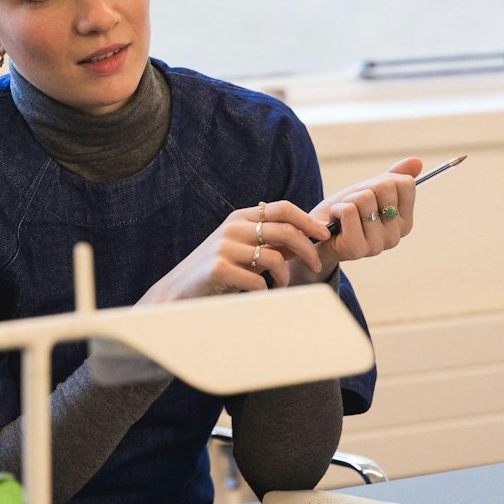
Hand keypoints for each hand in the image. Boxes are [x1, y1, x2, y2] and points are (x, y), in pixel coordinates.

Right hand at [139, 200, 332, 303]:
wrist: (178, 292)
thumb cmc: (215, 272)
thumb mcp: (240, 248)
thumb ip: (267, 241)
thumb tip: (306, 238)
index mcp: (240, 218)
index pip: (283, 208)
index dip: (308, 220)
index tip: (324, 234)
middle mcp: (232, 227)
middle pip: (285, 231)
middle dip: (308, 249)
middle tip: (316, 266)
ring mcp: (224, 247)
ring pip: (274, 258)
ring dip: (286, 277)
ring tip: (280, 286)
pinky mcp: (218, 268)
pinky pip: (258, 281)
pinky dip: (266, 291)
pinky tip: (261, 295)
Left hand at [301, 156, 421, 282]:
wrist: (317, 237)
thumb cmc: (345, 214)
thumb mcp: (369, 191)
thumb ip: (393, 177)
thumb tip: (417, 161)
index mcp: (404, 222)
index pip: (405, 184)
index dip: (381, 181)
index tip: (369, 194)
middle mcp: (395, 236)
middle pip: (385, 187)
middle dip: (362, 189)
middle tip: (352, 205)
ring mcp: (378, 245)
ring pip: (365, 198)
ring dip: (347, 200)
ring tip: (342, 216)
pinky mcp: (357, 248)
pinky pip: (349, 211)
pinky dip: (337, 209)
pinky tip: (335, 222)